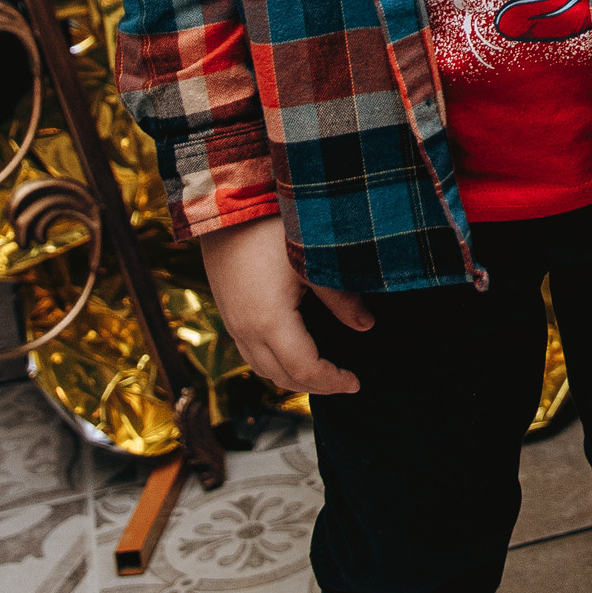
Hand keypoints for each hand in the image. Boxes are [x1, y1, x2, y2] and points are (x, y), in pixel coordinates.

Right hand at [197, 214, 372, 398]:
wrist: (225, 207)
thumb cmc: (270, 228)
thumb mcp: (313, 260)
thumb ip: (341, 298)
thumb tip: (366, 326)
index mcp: (270, 322)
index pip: (305, 369)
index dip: (332, 381)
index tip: (356, 382)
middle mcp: (246, 331)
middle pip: (282, 377)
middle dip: (316, 385)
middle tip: (345, 382)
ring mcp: (233, 324)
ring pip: (263, 370)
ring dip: (293, 378)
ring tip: (322, 373)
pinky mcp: (228, 314)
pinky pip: (250, 355)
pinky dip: (274, 364)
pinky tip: (292, 353)